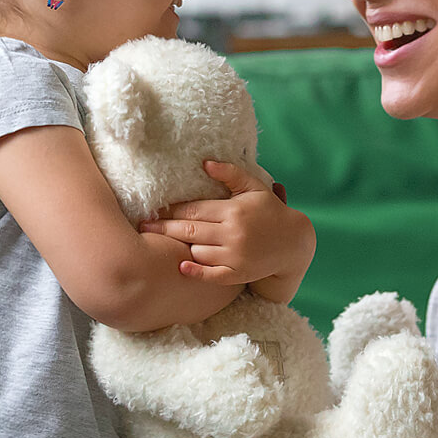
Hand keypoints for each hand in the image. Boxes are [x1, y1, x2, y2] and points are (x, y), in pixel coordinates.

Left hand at [139, 161, 314, 299]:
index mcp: (234, 210)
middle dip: (163, 227)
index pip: (194, 209)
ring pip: (197, 251)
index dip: (172, 210)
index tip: (155, 208)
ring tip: (164, 242)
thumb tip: (205, 163)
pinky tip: (181, 266)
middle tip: (144, 226)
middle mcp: (233, 233)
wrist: (293, 243)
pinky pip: (210, 274)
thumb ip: (231, 174)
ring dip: (181, 246)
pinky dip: (194, 271)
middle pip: (188, 230)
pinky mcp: (237, 274)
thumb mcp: (254, 187)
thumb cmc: (270, 211)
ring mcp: (235, 256)